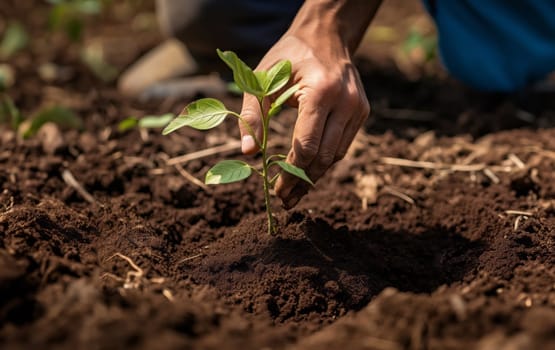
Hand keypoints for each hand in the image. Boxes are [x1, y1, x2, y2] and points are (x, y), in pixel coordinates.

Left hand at [238, 33, 369, 207]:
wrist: (325, 37)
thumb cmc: (288, 58)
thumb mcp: (262, 79)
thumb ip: (252, 115)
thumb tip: (248, 153)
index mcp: (321, 92)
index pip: (307, 145)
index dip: (290, 173)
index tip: (276, 190)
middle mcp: (345, 102)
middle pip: (324, 156)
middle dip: (302, 182)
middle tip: (285, 199)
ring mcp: (358, 108)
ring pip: (336, 155)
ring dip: (315, 176)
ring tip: (295, 193)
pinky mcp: (362, 112)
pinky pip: (343, 145)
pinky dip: (325, 161)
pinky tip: (309, 171)